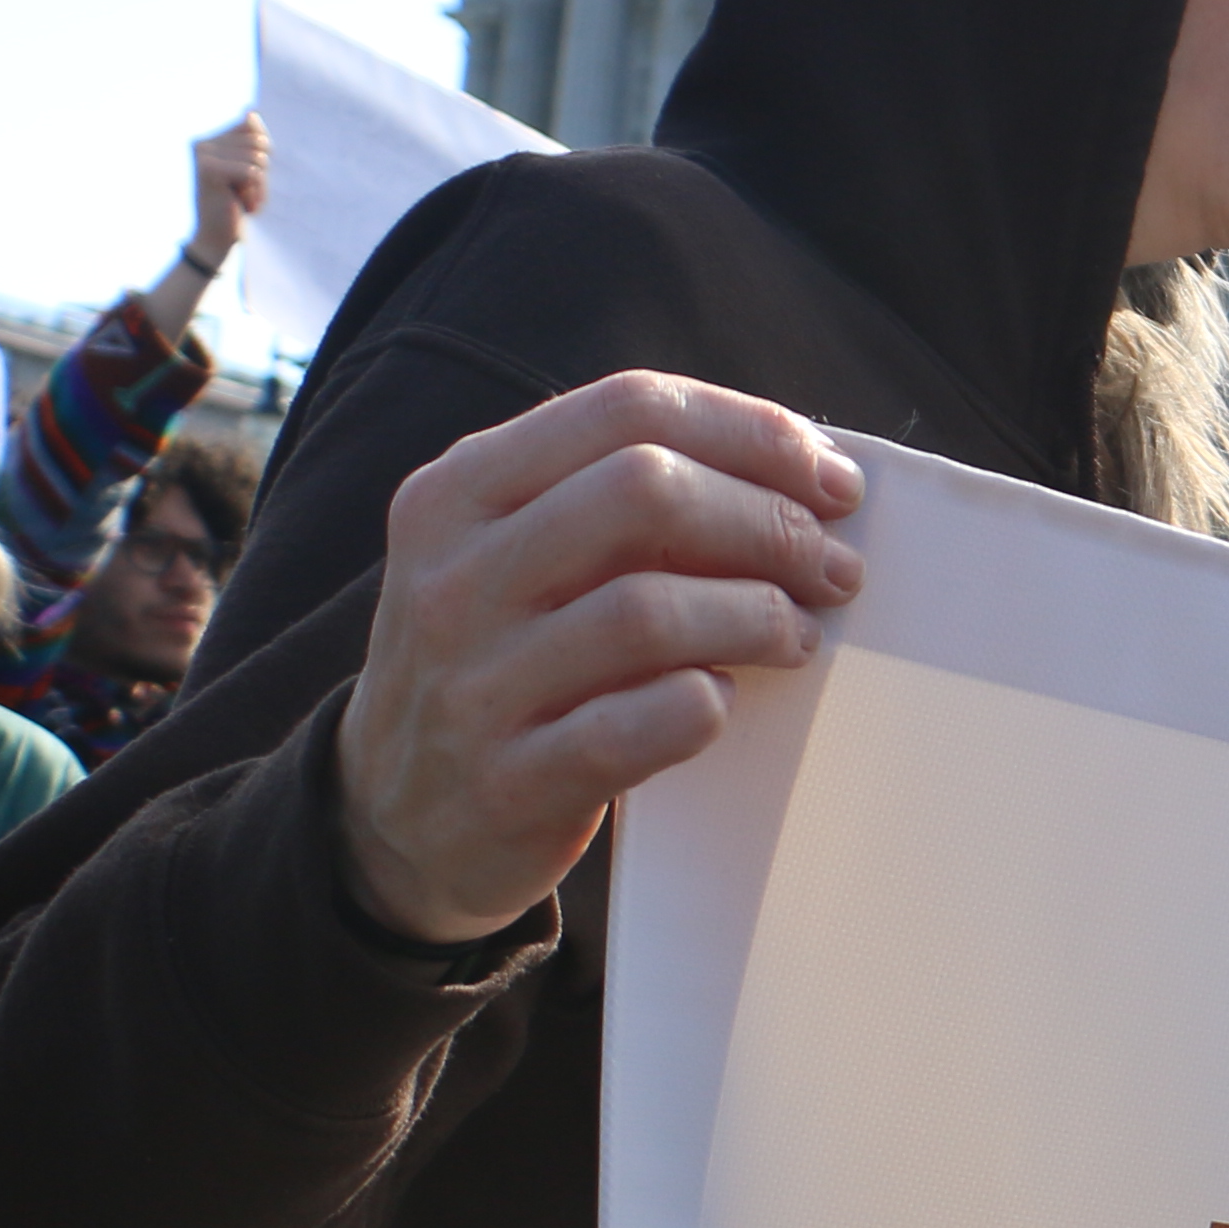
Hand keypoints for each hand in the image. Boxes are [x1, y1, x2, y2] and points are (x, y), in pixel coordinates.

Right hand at [189, 111, 271, 266]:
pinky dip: (257, 192)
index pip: (253, 127)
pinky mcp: (207, 168)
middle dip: (264, 171)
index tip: (250, 178)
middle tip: (247, 193)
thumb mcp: (251, 170)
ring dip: (261, 185)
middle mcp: (202, 141)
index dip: (264, 153)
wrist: (218, 240)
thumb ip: (253, 140)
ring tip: (245, 200)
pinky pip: (252, 171)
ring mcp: (202, 153)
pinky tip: (245, 206)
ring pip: (258, 157)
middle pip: (259, 141)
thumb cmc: (239, 206)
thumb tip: (252, 109)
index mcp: (212, 139)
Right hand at [337, 374, 866, 943]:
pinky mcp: (509, 781)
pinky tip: (722, 701)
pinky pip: (631, 728)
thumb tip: (797, 474)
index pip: (627, 409)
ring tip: (798, 636)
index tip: (830, 479)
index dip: (751, 433)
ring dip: (756, 616)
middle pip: (645, 492)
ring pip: (648, 611)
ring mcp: (473, 681)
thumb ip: (618, 502)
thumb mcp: (513, 556)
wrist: (394, 817)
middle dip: (770, 522)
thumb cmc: (500, 662)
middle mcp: (455, 574)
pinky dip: (702, 705)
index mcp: (461, 490)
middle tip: (834, 569)